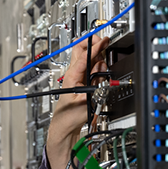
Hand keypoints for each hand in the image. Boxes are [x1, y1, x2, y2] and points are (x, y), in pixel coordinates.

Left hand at [47, 35, 110, 168]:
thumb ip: (95, 89)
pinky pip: (92, 70)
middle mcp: (73, 74)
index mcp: (72, 76)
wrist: (64, 127)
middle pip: (81, 50)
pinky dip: (98, 67)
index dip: (94, 47)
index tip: (103, 40)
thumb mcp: (85, 104)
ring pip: (88, 59)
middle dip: (92, 43)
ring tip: (102, 62)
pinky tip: (101, 72)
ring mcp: (78, 78)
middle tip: (103, 42)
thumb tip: (103, 78)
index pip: (83, 56)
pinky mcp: (83, 83)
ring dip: (97, 57)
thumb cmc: (69, 117)